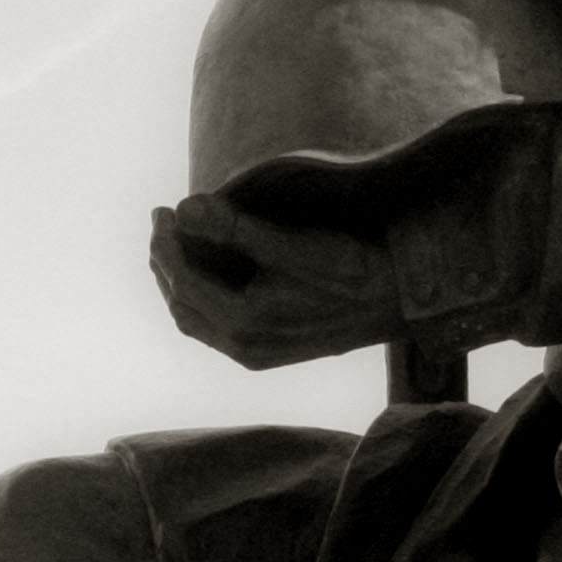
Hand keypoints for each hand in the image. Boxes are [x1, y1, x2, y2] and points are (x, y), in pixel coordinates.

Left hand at [149, 194, 401, 369]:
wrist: (398, 304)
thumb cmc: (351, 271)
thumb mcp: (293, 244)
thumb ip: (236, 228)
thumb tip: (186, 206)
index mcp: (244, 324)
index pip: (183, 282)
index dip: (166, 245)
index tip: (164, 210)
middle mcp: (244, 348)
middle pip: (182, 306)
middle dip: (166, 263)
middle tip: (162, 222)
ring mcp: (256, 356)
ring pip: (197, 322)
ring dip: (179, 283)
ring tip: (175, 245)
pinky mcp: (268, 354)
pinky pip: (216, 330)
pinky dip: (201, 300)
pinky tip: (207, 275)